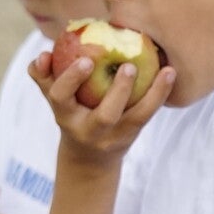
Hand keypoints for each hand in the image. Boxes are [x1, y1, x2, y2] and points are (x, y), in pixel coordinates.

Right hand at [29, 43, 174, 163]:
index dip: (71, 79)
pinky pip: (149, 115)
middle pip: (105, 116)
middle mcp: (91, 130)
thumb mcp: (55, 99)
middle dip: (118, 92)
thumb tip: (43, 53)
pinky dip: (161, 94)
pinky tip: (170, 73)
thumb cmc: (71, 115)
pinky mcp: (133, 134)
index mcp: (66, 116)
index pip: (61, 97)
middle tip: (128, 66)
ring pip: (137, 118)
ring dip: (152, 94)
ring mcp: (115, 136)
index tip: (85, 60)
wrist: (90, 159)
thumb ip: (43, 75)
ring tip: (165, 70)